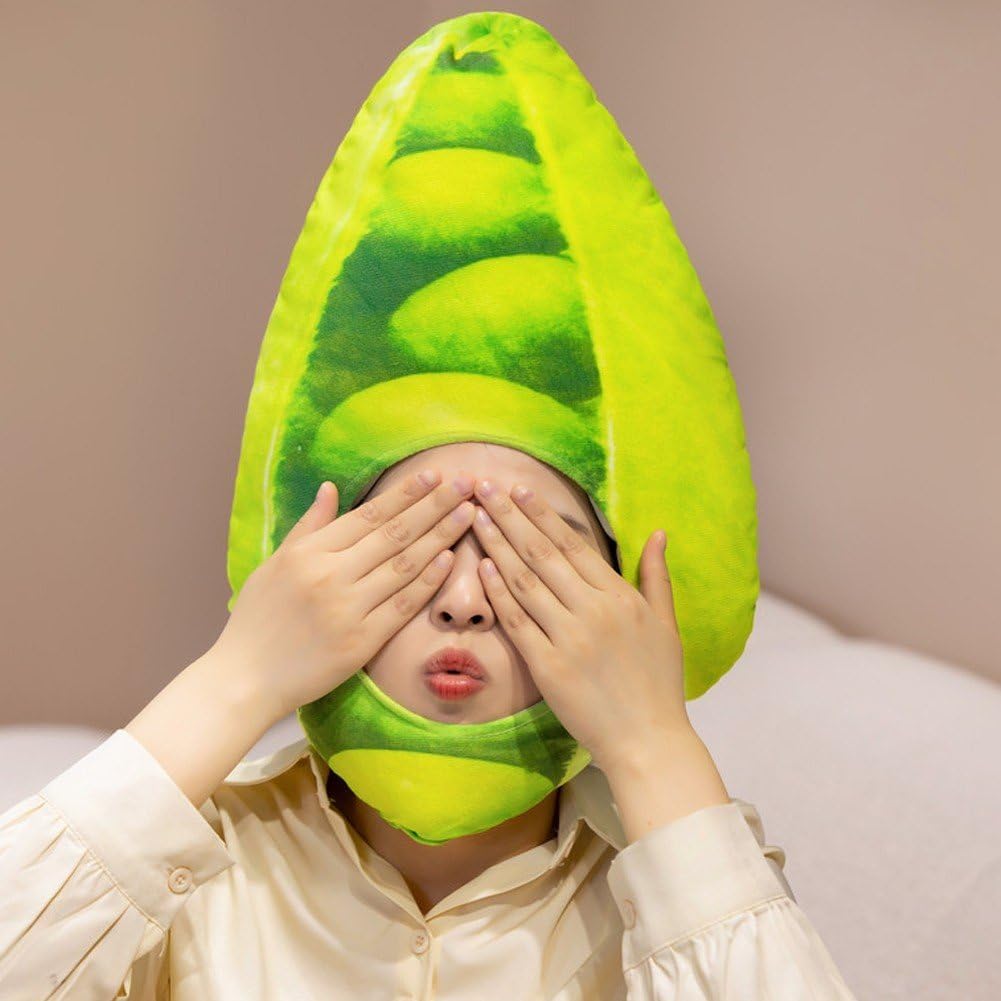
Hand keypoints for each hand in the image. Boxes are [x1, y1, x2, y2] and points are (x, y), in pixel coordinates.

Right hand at [212, 469, 477, 722]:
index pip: (369, 515)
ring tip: (468, 514)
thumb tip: (331, 488)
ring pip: (405, 565)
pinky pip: (402, 605)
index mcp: (309, 553)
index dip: (405, 494)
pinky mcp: (361, 642)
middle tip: (465, 484)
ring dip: (440, 537)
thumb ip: (310, 526)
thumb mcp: (276, 563)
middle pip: (394, 533)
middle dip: (434, 505)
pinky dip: (428, 581)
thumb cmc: (257, 619)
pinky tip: (449, 560)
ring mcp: (348, 609)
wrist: (244, 678)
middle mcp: (330, 575)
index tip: (434, 475)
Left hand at [469, 479, 690, 773]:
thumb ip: (656, 576)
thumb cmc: (659, 684)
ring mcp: (569, 639)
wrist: (648, 742)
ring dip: (497, 545)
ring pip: (524, 581)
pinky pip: (517, 622)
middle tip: (484, 486)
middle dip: (510, 516)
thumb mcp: (666, 625)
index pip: (573, 545)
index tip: (518, 489)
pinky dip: (498, 593)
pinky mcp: (548, 668)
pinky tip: (482, 567)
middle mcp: (594, 611)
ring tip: (475, 517)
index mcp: (620, 597)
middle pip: (542, 553)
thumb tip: (659, 533)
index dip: (542, 514)